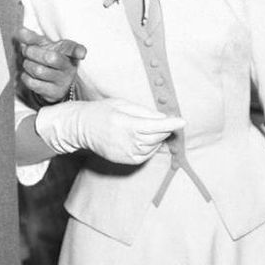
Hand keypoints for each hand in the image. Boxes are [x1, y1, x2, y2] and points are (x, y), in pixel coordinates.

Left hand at [16, 26, 86, 103]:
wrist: (54, 82)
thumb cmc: (49, 58)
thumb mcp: (43, 46)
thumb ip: (32, 38)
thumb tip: (20, 31)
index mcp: (69, 52)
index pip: (74, 50)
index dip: (78, 51)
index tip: (81, 54)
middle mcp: (69, 68)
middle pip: (50, 58)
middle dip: (32, 52)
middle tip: (27, 50)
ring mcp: (63, 82)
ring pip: (39, 71)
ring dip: (27, 64)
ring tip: (28, 62)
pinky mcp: (55, 94)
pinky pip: (34, 84)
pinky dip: (26, 76)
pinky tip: (28, 74)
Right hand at [35, 97, 184, 164]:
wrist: (81, 128)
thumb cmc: (102, 111)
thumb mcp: (122, 104)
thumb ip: (144, 112)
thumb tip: (163, 118)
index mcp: (125, 123)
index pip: (154, 125)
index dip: (170, 124)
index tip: (182, 121)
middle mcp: (126, 140)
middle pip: (156, 137)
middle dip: (165, 129)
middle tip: (168, 122)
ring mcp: (125, 152)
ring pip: (152, 147)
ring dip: (158, 139)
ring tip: (151, 129)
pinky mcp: (124, 160)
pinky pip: (145, 156)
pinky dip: (151, 148)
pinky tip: (146, 140)